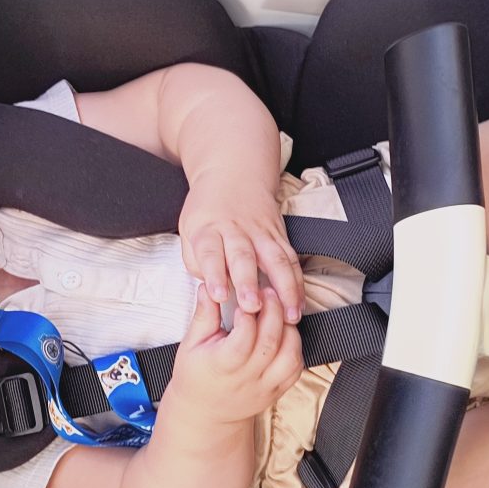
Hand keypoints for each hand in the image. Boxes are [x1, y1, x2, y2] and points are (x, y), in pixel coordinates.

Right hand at [165, 288, 305, 425]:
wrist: (206, 414)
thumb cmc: (195, 375)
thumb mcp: (190, 345)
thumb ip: (204, 315)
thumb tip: (209, 287)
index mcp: (222, 366)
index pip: (243, 338)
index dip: (249, 315)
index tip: (246, 298)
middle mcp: (246, 379)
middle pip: (271, 343)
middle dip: (273, 311)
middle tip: (269, 292)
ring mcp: (265, 387)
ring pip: (290, 356)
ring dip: (289, 329)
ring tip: (279, 312)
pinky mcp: (278, 391)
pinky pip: (296, 368)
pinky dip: (295, 347)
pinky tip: (285, 332)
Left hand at [179, 171, 303, 321]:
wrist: (234, 173)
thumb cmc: (209, 208)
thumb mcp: (188, 230)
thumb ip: (196, 262)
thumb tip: (211, 289)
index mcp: (209, 229)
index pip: (210, 253)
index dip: (214, 275)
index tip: (218, 296)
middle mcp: (236, 230)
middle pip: (244, 257)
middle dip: (249, 283)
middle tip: (252, 306)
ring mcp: (261, 232)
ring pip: (276, 259)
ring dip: (284, 288)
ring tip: (289, 314)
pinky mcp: (280, 235)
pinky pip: (292, 260)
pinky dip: (298, 283)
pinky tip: (300, 303)